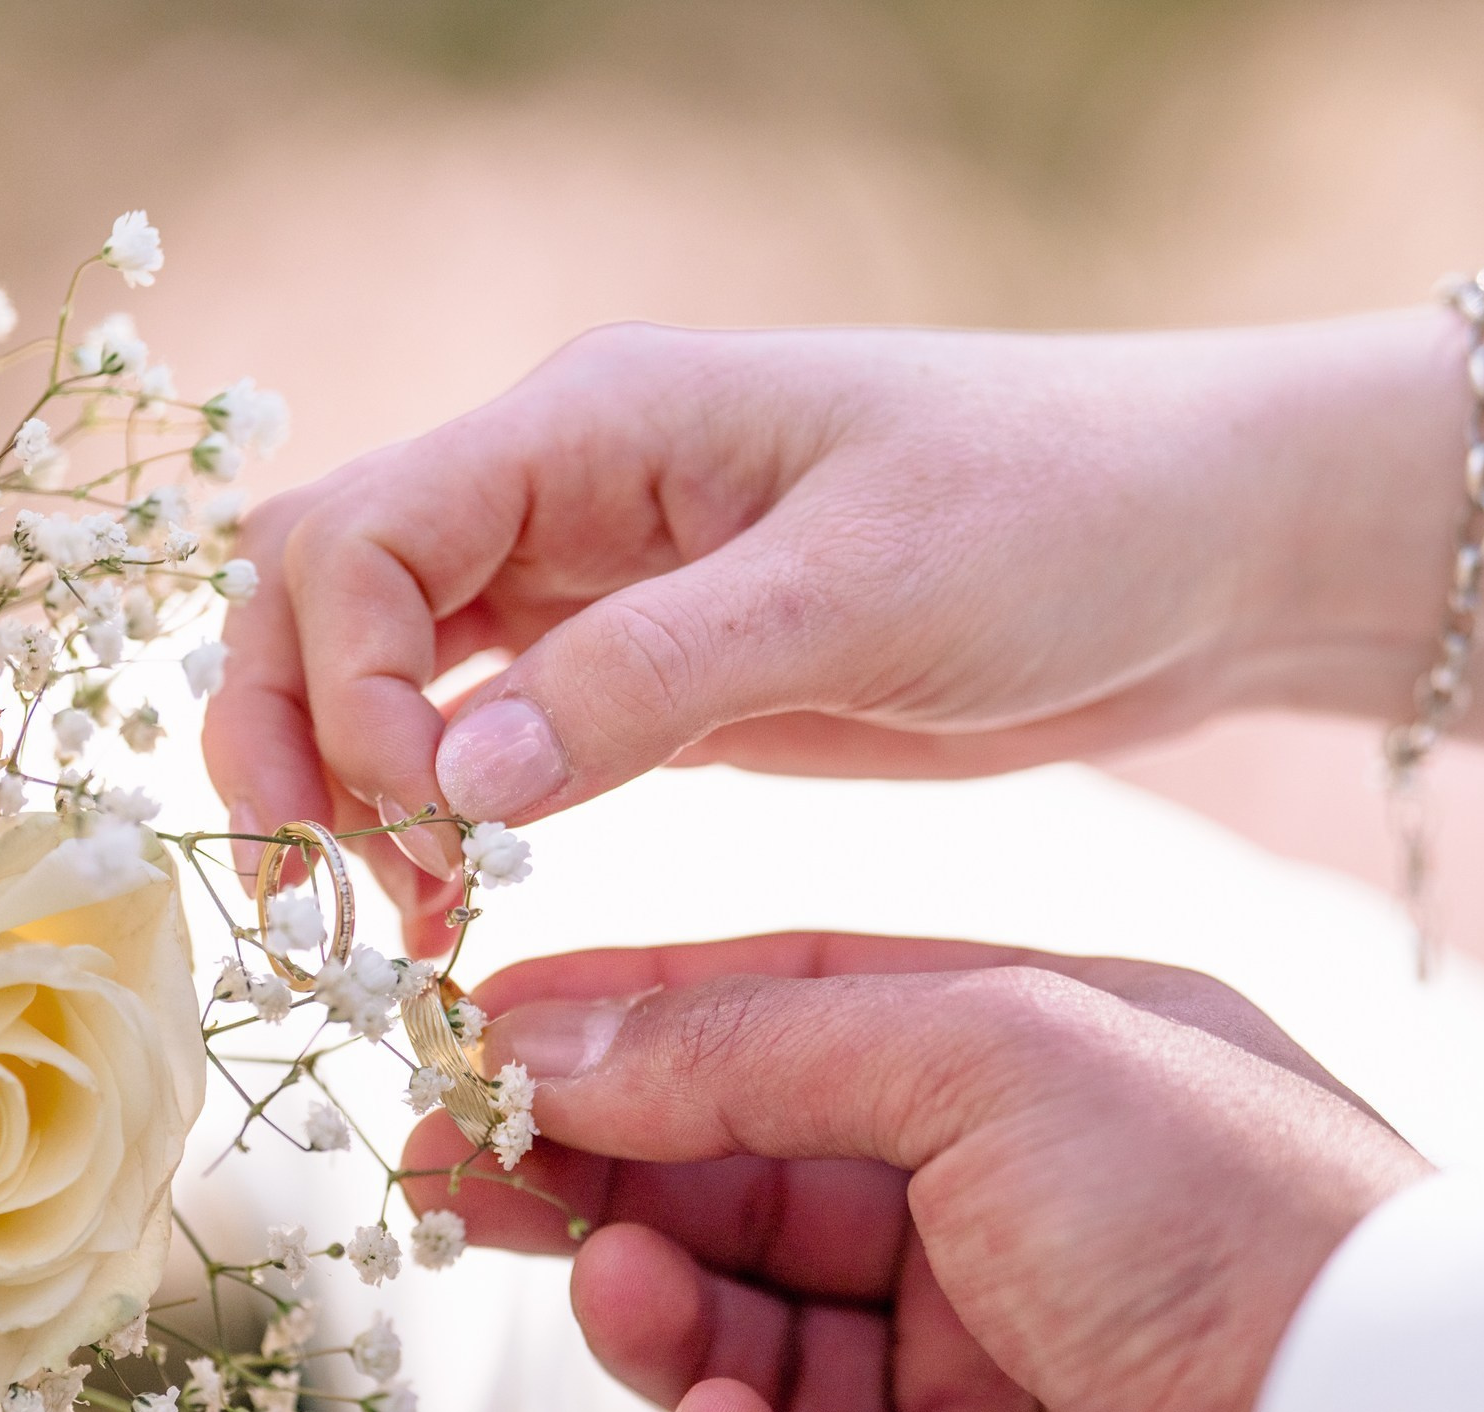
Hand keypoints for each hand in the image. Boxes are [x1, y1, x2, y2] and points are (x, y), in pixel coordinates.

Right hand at [206, 305, 1483, 951]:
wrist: (1201, 547)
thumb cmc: (1061, 518)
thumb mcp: (863, 591)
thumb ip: (648, 677)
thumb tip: (448, 776)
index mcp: (596, 421)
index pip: (361, 534)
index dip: (339, 682)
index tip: (418, 815)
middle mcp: (564, 487)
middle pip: (319, 583)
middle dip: (282, 727)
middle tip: (320, 892)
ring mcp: (594, 578)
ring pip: (379, 658)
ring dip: (345, 780)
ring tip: (391, 918)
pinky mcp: (642, 668)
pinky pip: (480, 725)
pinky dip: (439, 806)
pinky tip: (463, 893)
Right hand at [401, 932, 1429, 1411]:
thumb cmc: (1234, 1223)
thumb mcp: (989, 1048)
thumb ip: (749, 1042)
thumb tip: (555, 1036)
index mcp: (1014, 1071)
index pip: (766, 1021)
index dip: (615, 1022)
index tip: (477, 1029)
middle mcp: (981, 1222)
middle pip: (722, 1184)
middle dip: (584, 1170)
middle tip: (453, 1162)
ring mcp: (959, 1389)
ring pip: (725, 1340)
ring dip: (644, 1313)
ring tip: (609, 1289)